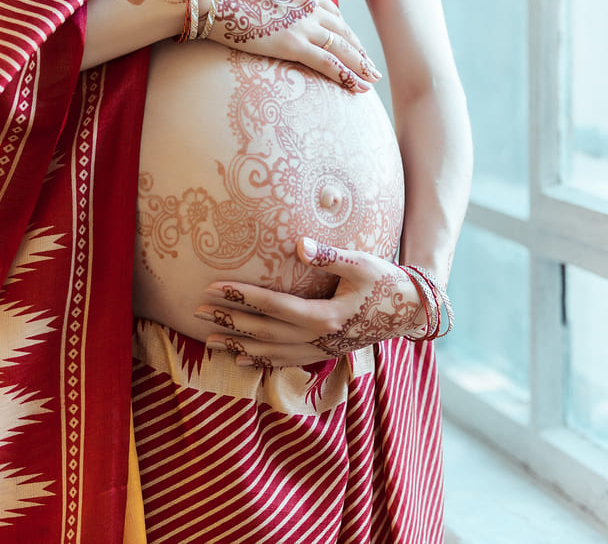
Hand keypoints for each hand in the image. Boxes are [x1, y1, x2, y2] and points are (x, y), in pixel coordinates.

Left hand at [196, 237, 425, 367]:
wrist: (410, 311)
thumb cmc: (385, 282)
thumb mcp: (361, 263)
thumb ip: (329, 255)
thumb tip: (298, 245)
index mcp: (324, 316)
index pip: (274, 306)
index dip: (242, 297)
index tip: (214, 287)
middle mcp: (319, 338)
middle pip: (264, 331)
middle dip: (229, 321)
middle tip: (197, 311)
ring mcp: (321, 350)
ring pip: (271, 352)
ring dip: (238, 345)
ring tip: (209, 338)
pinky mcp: (324, 354)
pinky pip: (286, 362)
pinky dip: (261, 362)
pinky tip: (241, 360)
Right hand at [205, 0, 382, 92]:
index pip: (332, 13)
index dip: (343, 32)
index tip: (350, 44)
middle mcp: (310, 4)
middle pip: (343, 31)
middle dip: (358, 50)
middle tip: (370, 66)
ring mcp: (304, 24)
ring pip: (342, 48)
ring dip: (360, 66)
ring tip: (370, 80)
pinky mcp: (293, 43)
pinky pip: (328, 63)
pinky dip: (347, 76)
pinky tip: (358, 88)